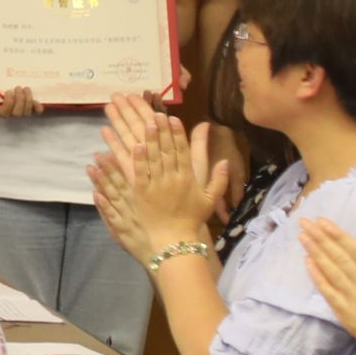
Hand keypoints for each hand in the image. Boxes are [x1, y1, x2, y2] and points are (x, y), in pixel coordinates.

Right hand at [0, 81, 43, 119]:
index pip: (5, 113)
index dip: (8, 104)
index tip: (8, 91)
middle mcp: (10, 110)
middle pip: (18, 113)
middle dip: (20, 101)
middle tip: (18, 87)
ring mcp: (21, 108)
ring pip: (27, 112)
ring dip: (28, 100)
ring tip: (26, 88)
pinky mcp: (30, 104)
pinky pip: (36, 111)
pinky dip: (38, 108)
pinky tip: (37, 101)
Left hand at [94, 100, 227, 250]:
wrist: (175, 241)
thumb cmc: (192, 220)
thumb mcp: (210, 200)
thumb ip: (218, 179)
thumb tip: (225, 161)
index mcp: (188, 178)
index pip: (183, 151)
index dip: (176, 134)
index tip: (171, 118)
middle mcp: (172, 179)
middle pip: (165, 150)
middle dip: (160, 130)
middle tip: (154, 113)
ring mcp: (156, 185)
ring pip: (151, 158)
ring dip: (146, 139)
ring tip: (142, 123)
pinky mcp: (141, 194)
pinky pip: (136, 173)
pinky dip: (133, 159)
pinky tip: (130, 146)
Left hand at [304, 219, 355, 354]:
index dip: (338, 235)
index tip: (323, 222)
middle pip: (339, 258)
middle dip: (321, 239)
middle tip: (304, 222)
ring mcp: (352, 300)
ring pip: (331, 272)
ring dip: (315, 253)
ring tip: (302, 237)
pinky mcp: (345, 314)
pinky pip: (328, 293)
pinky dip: (317, 277)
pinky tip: (307, 263)